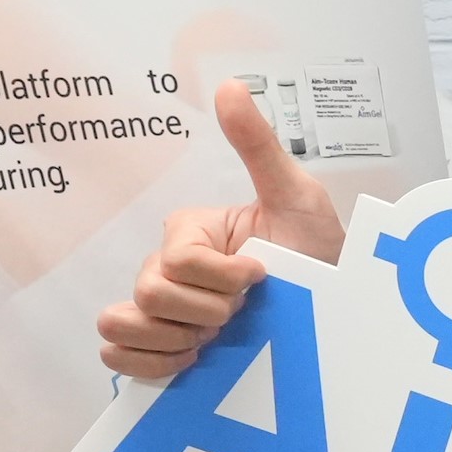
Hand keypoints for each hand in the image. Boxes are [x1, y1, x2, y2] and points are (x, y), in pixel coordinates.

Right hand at [97, 79, 344, 378]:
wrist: (334, 315)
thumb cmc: (318, 254)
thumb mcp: (297, 196)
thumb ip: (258, 145)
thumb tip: (230, 86)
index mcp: (189, 233)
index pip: (178, 260)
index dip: (225, 277)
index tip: (264, 276)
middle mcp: (166, 269)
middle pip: (148, 295)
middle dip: (207, 311)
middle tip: (244, 312)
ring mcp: (160, 312)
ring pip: (120, 327)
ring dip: (175, 341)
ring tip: (218, 340)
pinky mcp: (159, 350)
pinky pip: (117, 358)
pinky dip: (151, 365)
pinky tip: (193, 361)